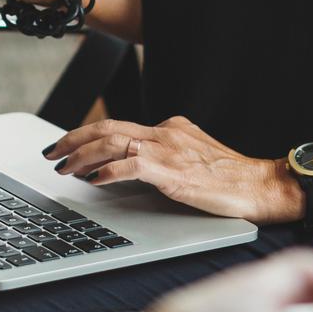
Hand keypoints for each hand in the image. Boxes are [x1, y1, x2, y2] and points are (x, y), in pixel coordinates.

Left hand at [42, 116, 300, 222]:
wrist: (260, 185)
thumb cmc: (231, 177)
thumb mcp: (194, 156)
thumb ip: (166, 154)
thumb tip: (134, 162)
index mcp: (169, 128)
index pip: (119, 126)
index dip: (88, 135)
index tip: (69, 145)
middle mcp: (165, 133)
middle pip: (107, 128)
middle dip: (73, 139)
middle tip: (52, 151)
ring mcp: (168, 150)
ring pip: (112, 143)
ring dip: (82, 155)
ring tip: (65, 167)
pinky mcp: (172, 172)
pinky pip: (131, 165)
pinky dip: (107, 171)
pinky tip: (94, 179)